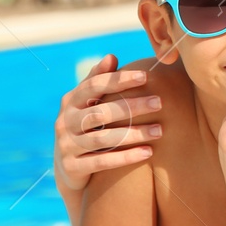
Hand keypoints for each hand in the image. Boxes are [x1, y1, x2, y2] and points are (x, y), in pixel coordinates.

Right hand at [54, 54, 160, 192]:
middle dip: (131, 106)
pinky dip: (126, 157)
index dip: (119, 80)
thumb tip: (111, 56)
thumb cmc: (85, 127)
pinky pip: (102, 162)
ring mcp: (66, 146)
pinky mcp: (72, 168)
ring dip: (133, 133)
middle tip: (160, 102)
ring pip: (102, 138)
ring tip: (160, 130)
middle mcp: (65, 122)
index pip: (94, 86)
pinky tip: (148, 152)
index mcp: (71, 102)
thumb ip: (97, 81)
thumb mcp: (86, 104)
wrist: (68, 169)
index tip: (145, 76)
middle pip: (100, 112)